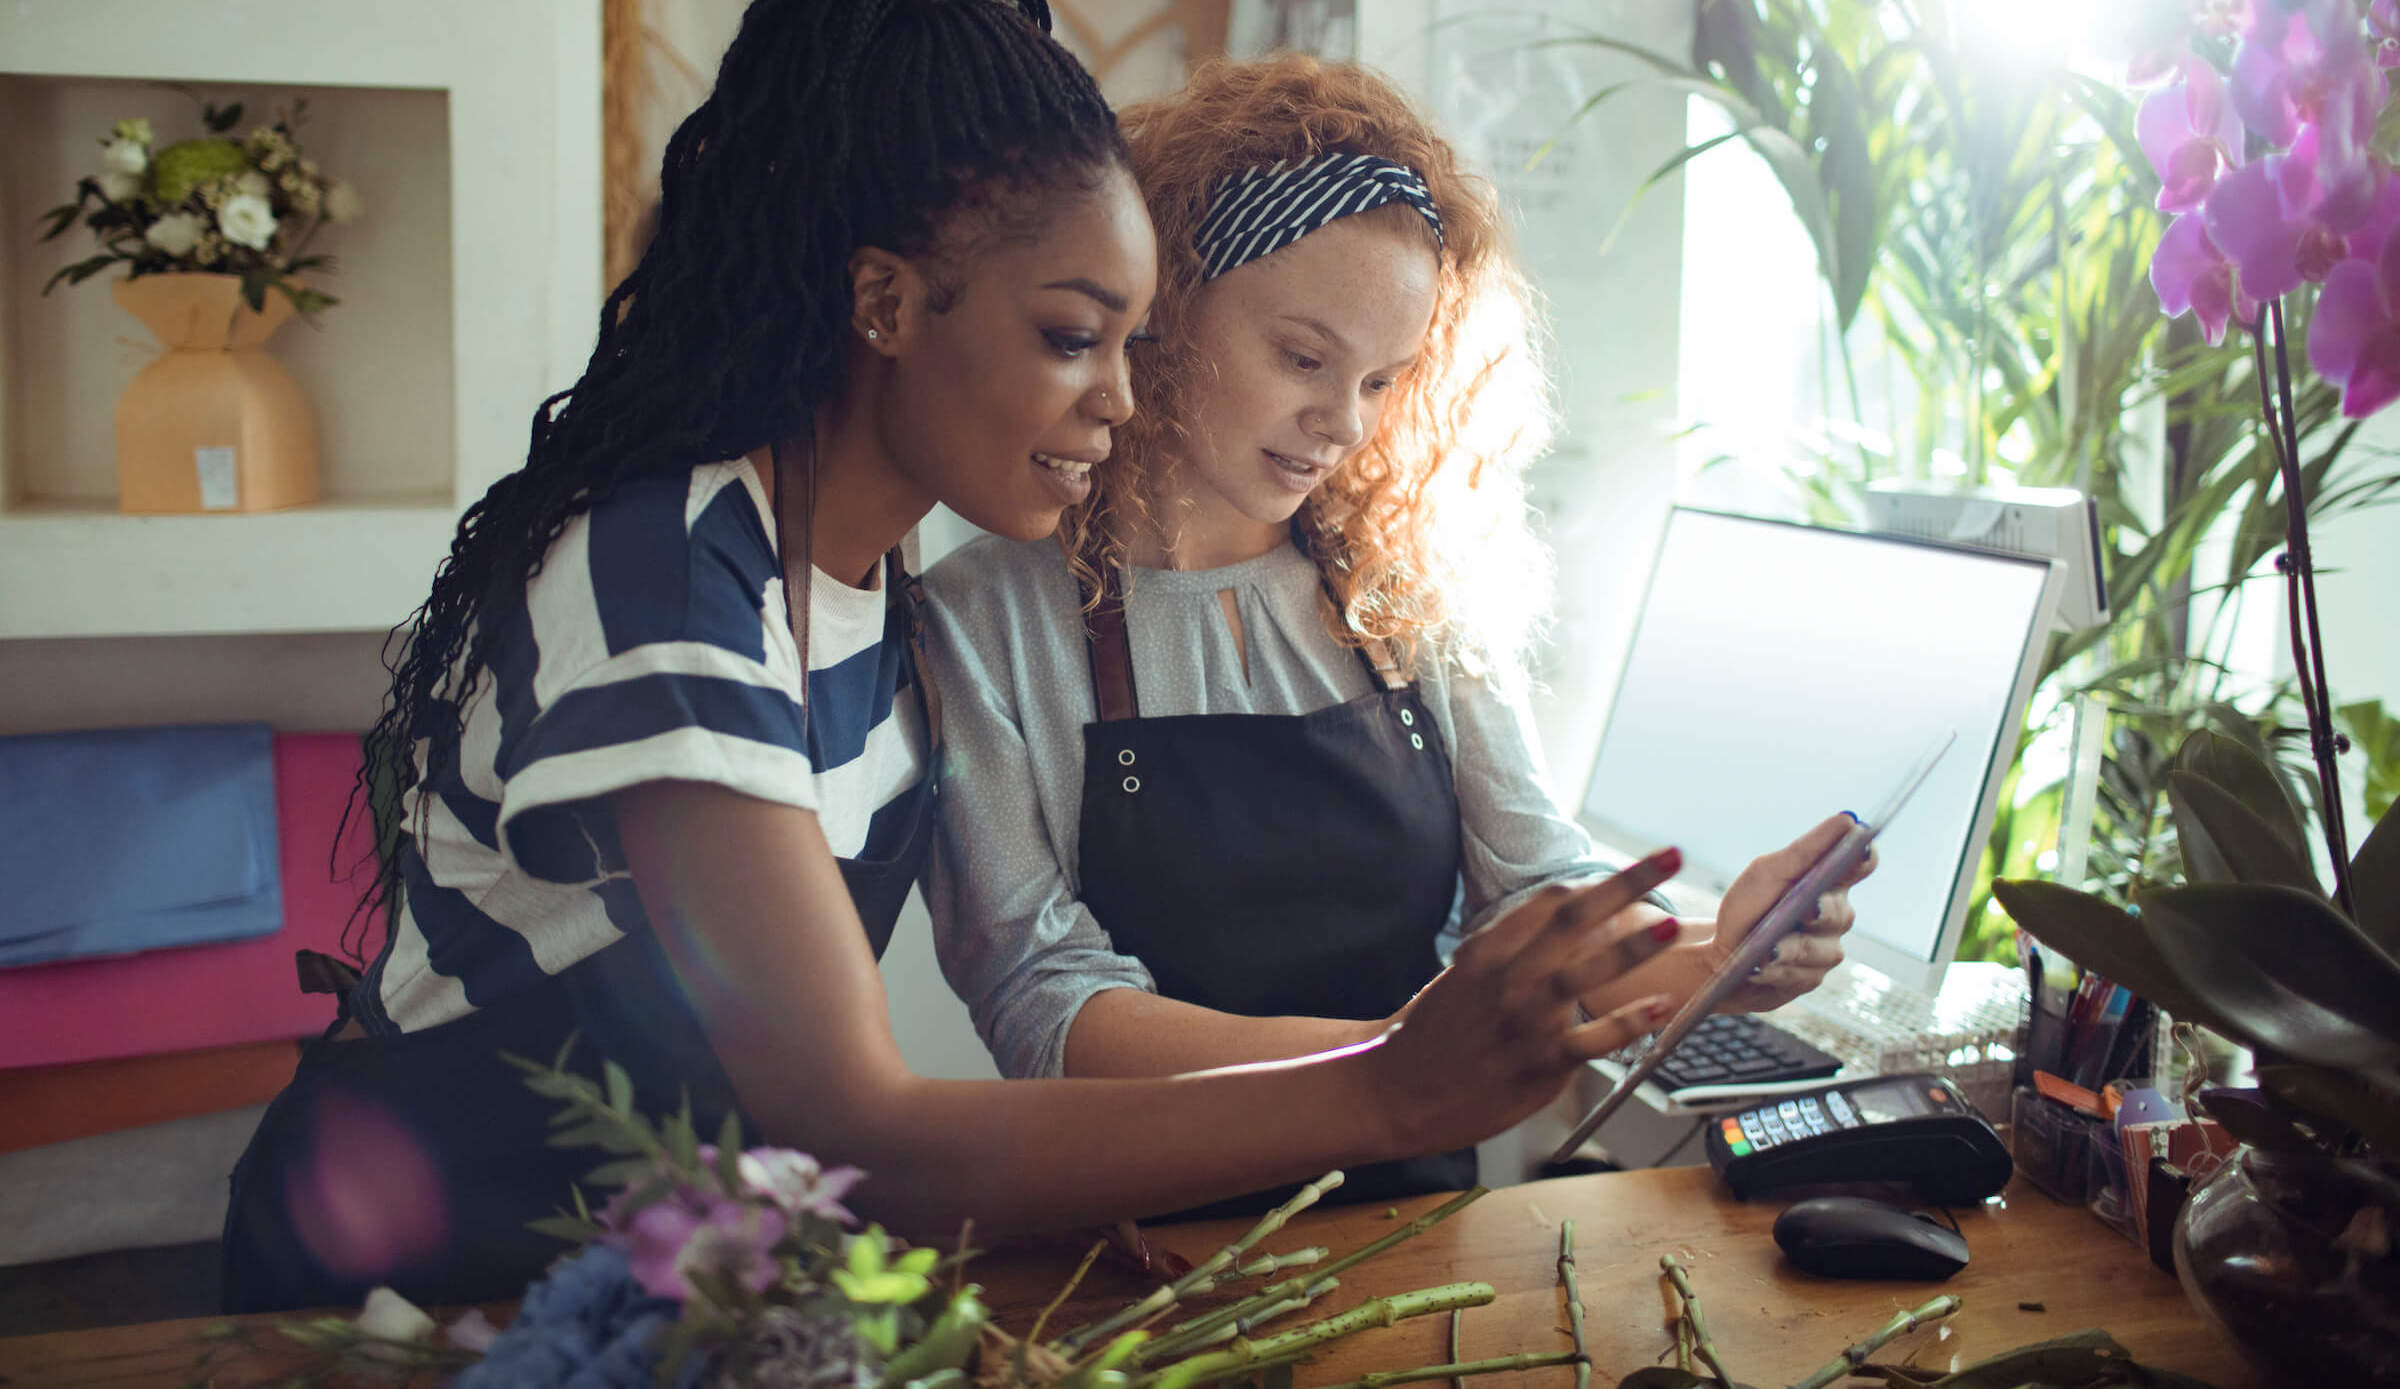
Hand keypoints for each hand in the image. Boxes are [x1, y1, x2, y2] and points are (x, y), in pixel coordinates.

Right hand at [1364, 849, 1688, 1154]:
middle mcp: (1506, 978)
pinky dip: (1630, 1021)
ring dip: (1634, 946)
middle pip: (1575, 917)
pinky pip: (1594, 1039)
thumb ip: (1507, 952)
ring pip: (1587, 973)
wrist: (1397, 1093)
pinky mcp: (1539, 1064)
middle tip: (1668, 857)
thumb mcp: (1462, 977)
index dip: (1599, 882)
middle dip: (1628, 883)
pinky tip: (1659, 1007)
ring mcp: (1524, 1020)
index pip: (1552, 901)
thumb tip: (1554, 929)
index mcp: (1487, 951)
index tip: (1635, 870)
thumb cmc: (1431, 1035)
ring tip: (1671, 926)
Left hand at [1710, 813, 1875, 1012]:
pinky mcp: (1810, 979)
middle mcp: (1834, 916)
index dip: (1864, 857)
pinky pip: (1802, 976)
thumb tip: (1847, 820)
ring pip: (1821, 950)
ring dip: (1790, 948)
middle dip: (1820, 912)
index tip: (1859, 847)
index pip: (1860, 865)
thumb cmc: (1748, 908)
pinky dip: (1775, 969)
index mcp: (1828, 882)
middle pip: (1840, 913)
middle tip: (1808, 909)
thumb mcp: (1768, 873)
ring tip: (1766, 949)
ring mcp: (1826, 950)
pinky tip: (1757, 967)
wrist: (1721, 956)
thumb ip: (1805, 851)